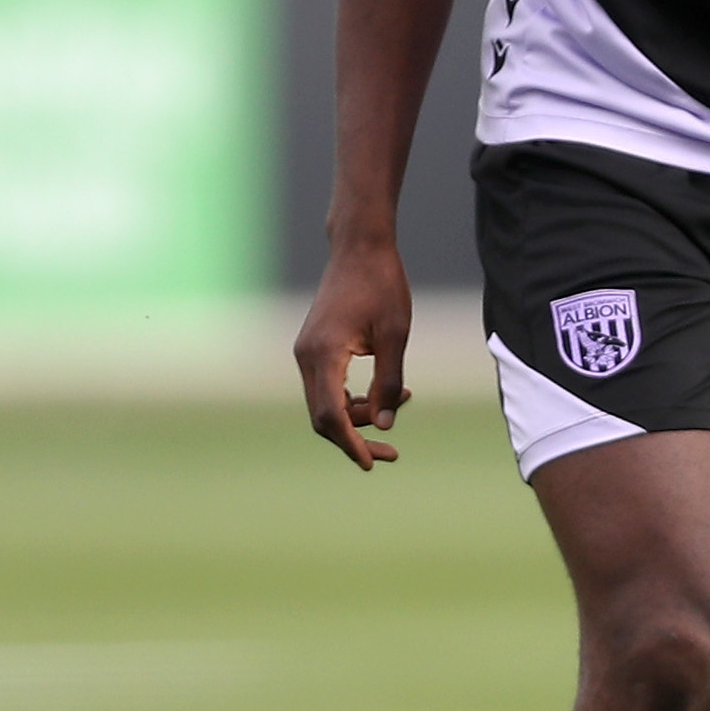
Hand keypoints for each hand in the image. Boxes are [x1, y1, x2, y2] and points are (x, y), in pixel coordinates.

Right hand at [294, 244, 412, 469]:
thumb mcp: (395, 335)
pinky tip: (386, 392)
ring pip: (326, 403)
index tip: (371, 463)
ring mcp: (307, 352)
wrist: (360, 247)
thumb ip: (388, 381)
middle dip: (356, 437)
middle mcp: (306, 357)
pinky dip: (352, 397)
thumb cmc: (382, 284)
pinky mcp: (314, 348)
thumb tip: (386, 425)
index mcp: (323, 354)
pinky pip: (328, 386)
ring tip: (403, 402)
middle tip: (392, 453)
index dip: (350, 443)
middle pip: (324, 416)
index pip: (330, 416)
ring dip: (359, 415)